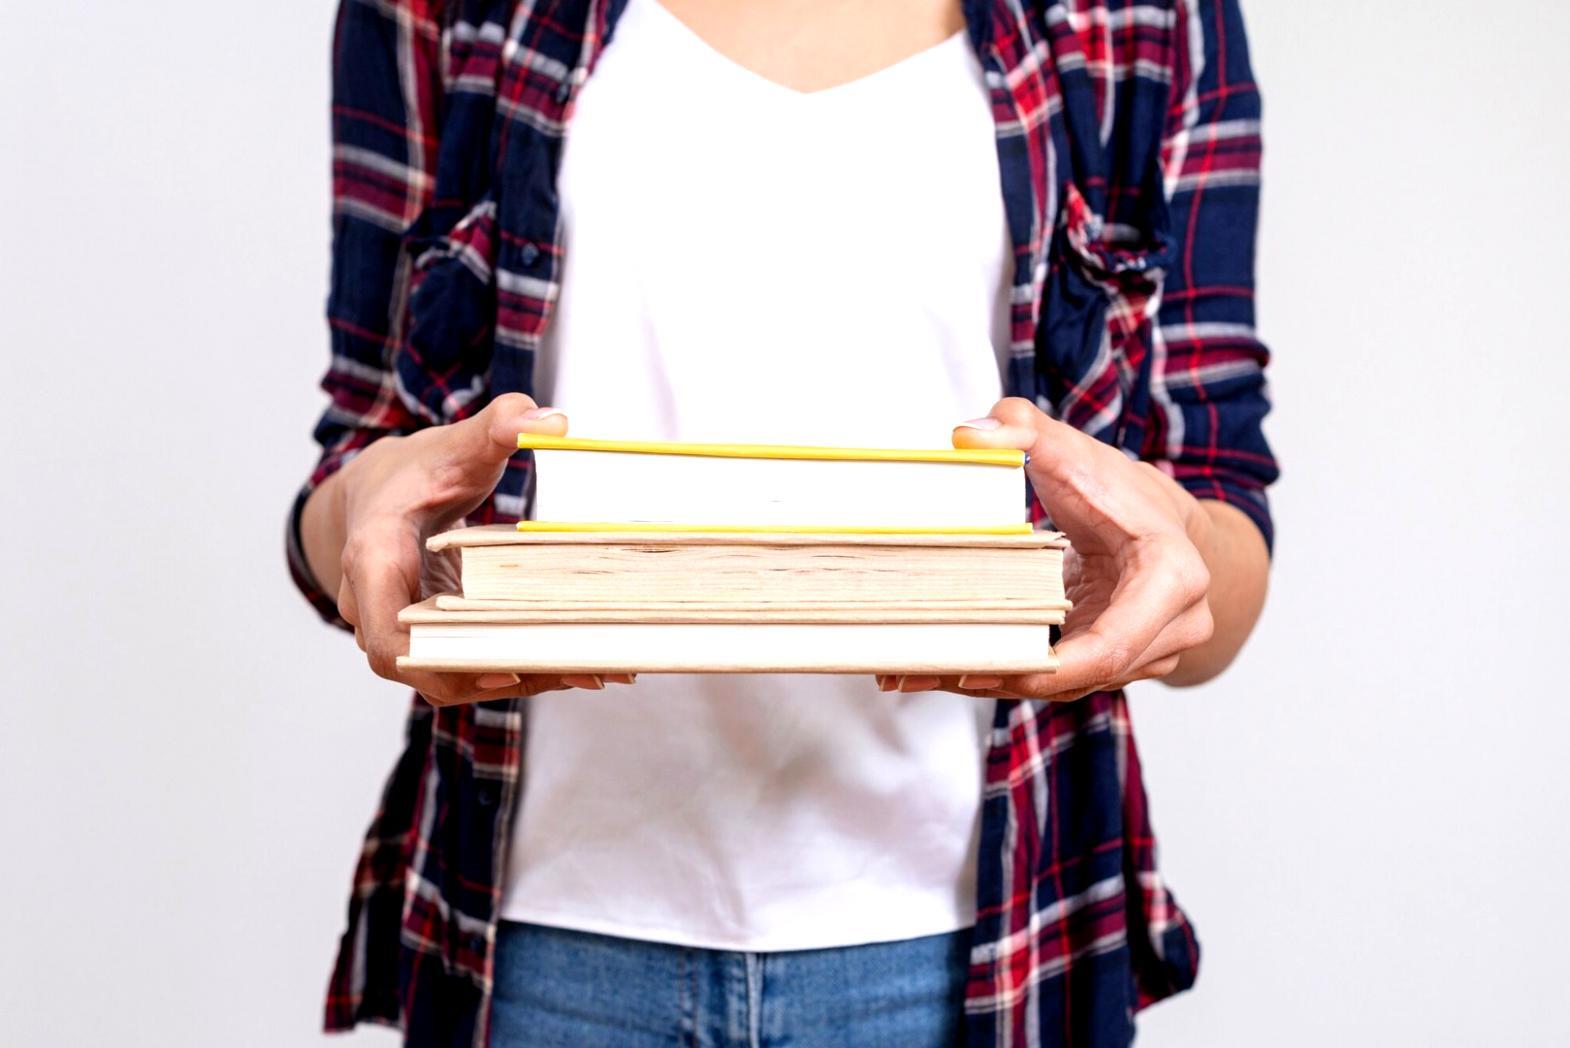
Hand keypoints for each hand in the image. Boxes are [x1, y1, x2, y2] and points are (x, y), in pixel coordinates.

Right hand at [331, 393, 631, 705]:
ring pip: (450, 674)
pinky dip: (514, 666)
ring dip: (518, 677)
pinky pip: (464, 663)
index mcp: (373, 559)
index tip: (501, 669)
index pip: (388, 638)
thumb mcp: (456, 444)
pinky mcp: (428, 636)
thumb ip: (499, 426)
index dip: (437, 665)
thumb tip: (551, 421)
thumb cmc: (417, 470)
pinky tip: (571, 662)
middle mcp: (375, 606)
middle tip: (579, 669)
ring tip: (590, 670)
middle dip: (503, 677)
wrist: (381, 490)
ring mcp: (399, 628)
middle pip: (429, 668)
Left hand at [878, 397, 1214, 701]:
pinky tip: (944, 669)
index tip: (992, 669)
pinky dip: (1004, 675)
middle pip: (1079, 675)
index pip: (1112, 645)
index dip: (1051, 666)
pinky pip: (1058, 680)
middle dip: (1003, 677)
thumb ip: (1023, 429)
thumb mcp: (1074, 452)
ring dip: (994, 681)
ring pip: (1064, 685)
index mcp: (1172, 579)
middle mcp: (1171, 629)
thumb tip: (967, 435)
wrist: (1162, 524)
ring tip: (916, 672)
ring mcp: (1147, 656)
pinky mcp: (1114, 667)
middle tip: (928, 669)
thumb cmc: (1121, 492)